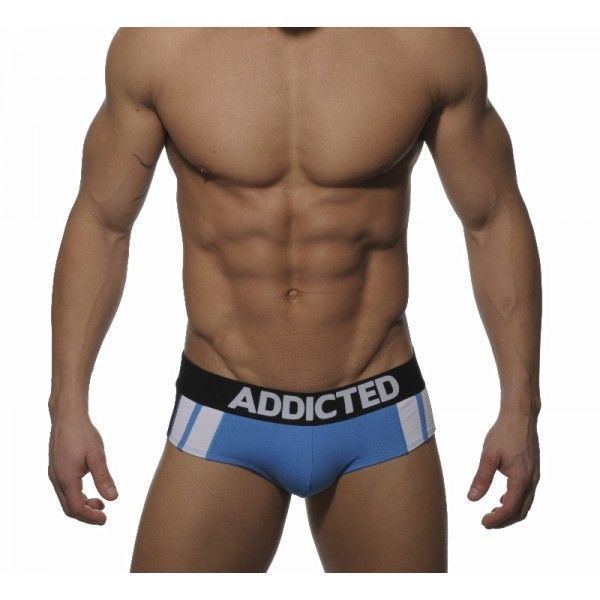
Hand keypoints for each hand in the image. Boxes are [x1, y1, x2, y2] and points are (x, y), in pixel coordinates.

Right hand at [48, 405, 118, 524]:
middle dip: (86, 514)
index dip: (90, 517)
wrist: (67, 416)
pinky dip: (77, 496)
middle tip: (103, 516)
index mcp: (66, 478)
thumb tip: (114, 498)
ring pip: (66, 499)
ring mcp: (54, 474)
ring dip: (82, 505)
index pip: (76, 508)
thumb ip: (104, 478)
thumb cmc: (83, 433)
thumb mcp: (97, 456)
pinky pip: (64, 490)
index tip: (105, 519)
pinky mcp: (56, 468)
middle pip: (69, 507)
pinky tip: (89, 491)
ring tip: (99, 503)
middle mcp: (57, 479)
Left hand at [467, 408, 539, 527]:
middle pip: (520, 511)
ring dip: (510, 512)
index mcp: (521, 479)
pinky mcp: (533, 471)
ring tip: (492, 513)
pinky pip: (526, 494)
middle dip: (504, 521)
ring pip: (525, 504)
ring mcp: (535, 476)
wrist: (520, 416)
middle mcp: (532, 481)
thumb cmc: (504, 433)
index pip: (509, 508)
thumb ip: (481, 478)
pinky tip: (501, 498)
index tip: (483, 522)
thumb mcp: (489, 455)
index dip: (496, 519)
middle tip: (486, 523)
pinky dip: (515, 501)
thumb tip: (471, 499)